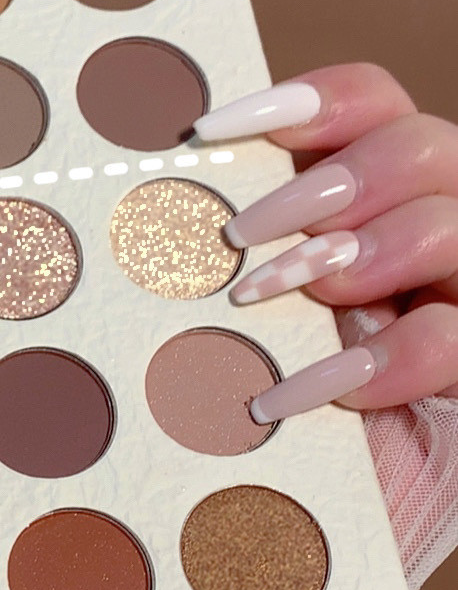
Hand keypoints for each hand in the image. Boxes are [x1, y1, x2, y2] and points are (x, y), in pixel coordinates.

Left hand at [193, 63, 457, 420]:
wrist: (339, 491)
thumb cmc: (282, 392)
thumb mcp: (260, 315)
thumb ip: (251, 255)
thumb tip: (160, 207)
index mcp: (378, 190)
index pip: (372, 102)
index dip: (302, 98)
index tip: (208, 131)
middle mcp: (437, 223)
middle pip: (420, 146)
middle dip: (321, 187)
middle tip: (239, 238)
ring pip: (446, 223)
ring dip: (350, 256)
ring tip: (267, 299)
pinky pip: (449, 336)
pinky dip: (374, 363)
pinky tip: (304, 392)